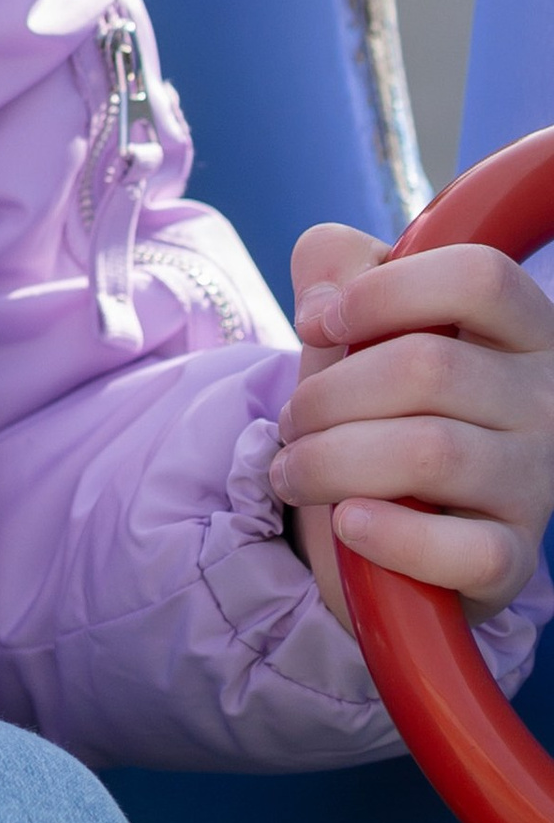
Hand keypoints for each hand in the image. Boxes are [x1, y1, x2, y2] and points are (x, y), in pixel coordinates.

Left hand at [274, 221, 553, 631]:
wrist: (380, 511)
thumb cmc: (372, 397)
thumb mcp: (353, 317)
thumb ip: (335, 263)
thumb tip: (323, 299)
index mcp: (519, 327)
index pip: (479, 277)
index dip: (382, 293)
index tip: (315, 322)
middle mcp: (544, 400)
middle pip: (431, 367)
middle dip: (328, 393)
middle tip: (293, 421)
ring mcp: (536, 482)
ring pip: (432, 453)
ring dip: (331, 461)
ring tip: (294, 472)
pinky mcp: (513, 559)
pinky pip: (468, 551)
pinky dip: (392, 536)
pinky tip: (349, 521)